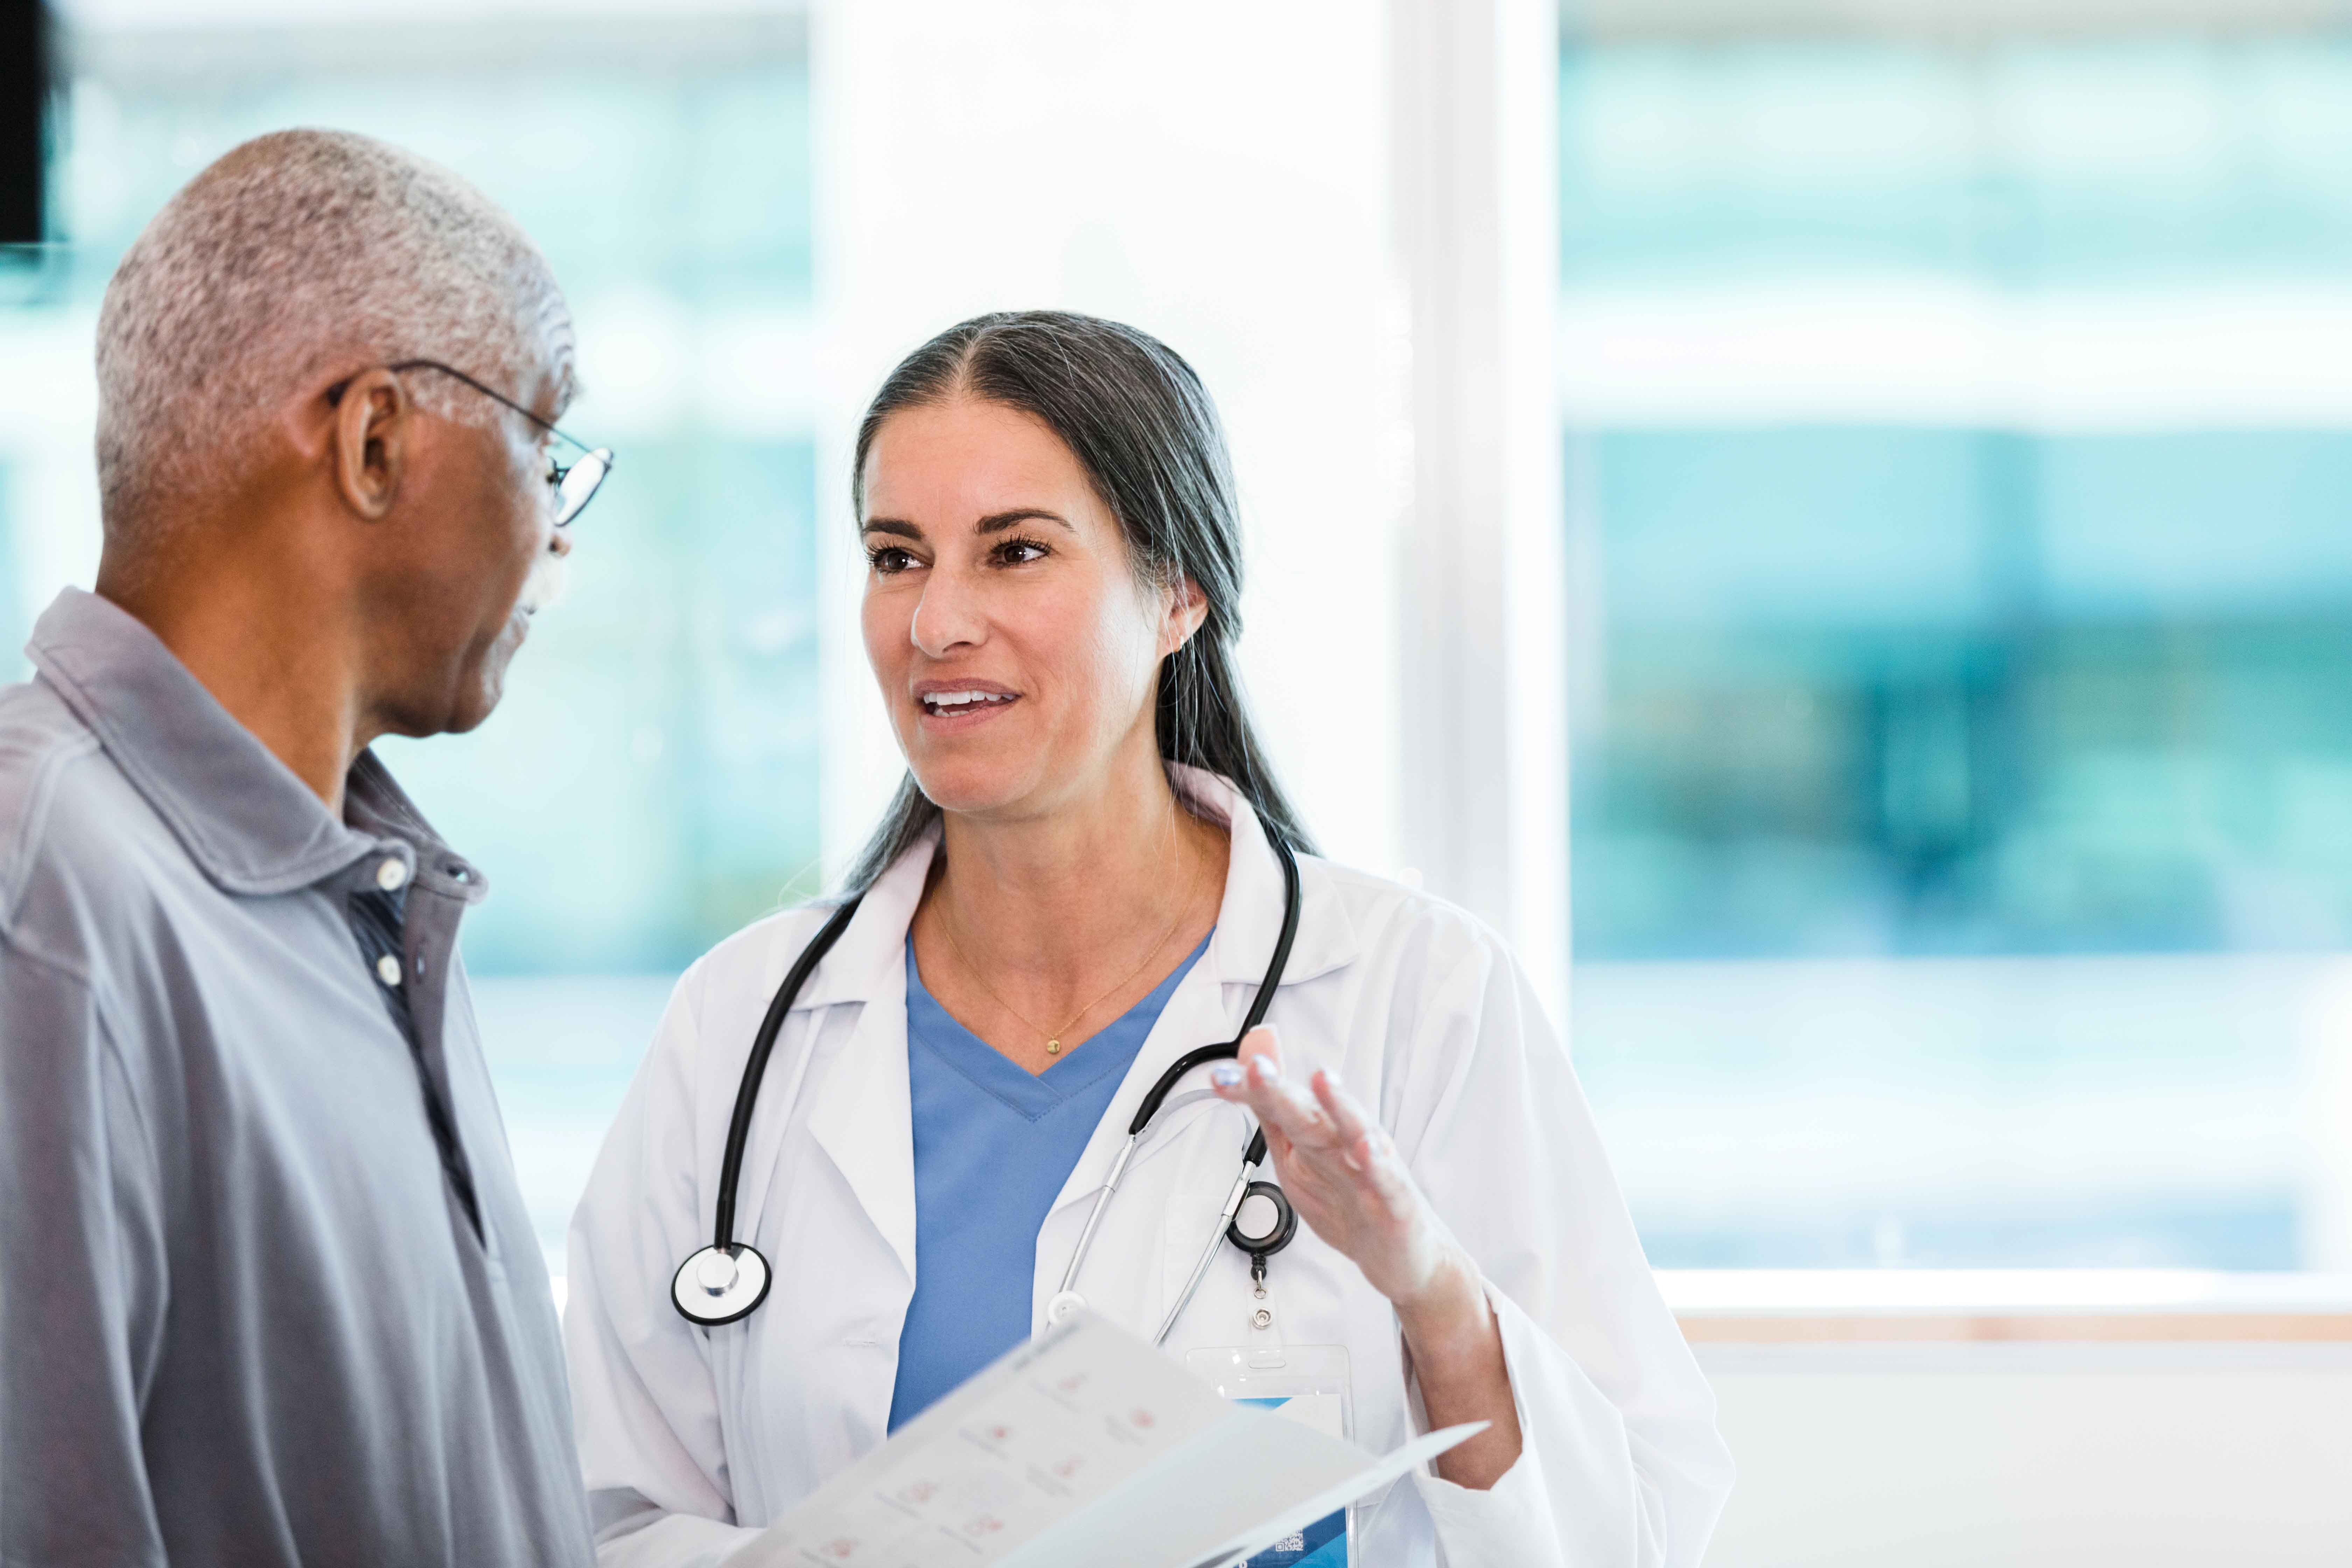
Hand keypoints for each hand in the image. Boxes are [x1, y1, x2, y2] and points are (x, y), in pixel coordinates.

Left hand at [1207, 1029, 1478, 1340]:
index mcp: (1318, 1134)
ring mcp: (1372, 1171)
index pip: (1279, 1106)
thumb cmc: (1347, 1196)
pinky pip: (1387, 1181)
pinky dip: (1378, 1165)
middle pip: (1310, 1114)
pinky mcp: (1396, 1202)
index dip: (1250, 1092)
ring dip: (1339, 1106)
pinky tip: (1367, 1148)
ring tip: (1322, 1080)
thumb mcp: (1297, 1155)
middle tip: (1257, 1068)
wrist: (1398, 1253)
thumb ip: (1272, 1109)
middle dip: (1282, 1090)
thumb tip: (1250, 1060)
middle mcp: (1345, 1144)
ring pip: (1356, 1134)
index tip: (1221, 1078)